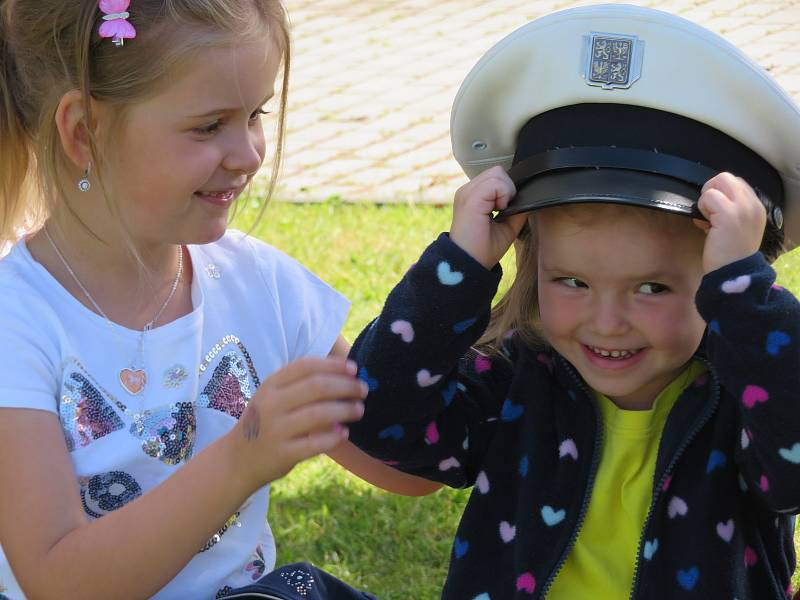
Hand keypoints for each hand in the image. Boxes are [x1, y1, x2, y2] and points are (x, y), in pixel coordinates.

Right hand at [231, 357, 366, 488]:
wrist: (237, 460)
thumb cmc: (266, 422)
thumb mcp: (273, 397)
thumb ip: (301, 385)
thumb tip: (346, 373)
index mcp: (271, 385)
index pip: (306, 366)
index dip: (333, 365)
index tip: (354, 368)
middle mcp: (271, 404)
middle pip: (316, 387)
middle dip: (345, 386)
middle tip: (363, 390)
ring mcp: (275, 430)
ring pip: (319, 414)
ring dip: (345, 410)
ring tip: (359, 410)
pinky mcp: (282, 454)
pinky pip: (315, 444)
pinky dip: (334, 437)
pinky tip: (344, 433)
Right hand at [450, 166, 527, 268]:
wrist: (470, 264)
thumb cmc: (484, 249)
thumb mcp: (508, 224)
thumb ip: (517, 207)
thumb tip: (530, 194)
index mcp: (473, 196)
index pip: (496, 176)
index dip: (507, 189)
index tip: (504, 210)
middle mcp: (468, 191)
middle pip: (498, 171)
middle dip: (507, 189)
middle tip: (503, 210)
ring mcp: (467, 192)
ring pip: (497, 173)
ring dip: (506, 192)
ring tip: (499, 211)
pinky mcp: (470, 198)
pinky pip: (495, 182)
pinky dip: (503, 194)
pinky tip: (498, 210)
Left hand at [694, 172, 766, 273]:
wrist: (732, 273)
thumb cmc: (729, 255)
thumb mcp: (735, 228)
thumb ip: (728, 211)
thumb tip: (710, 201)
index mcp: (756, 208)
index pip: (735, 183)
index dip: (719, 194)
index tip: (714, 214)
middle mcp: (753, 205)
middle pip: (726, 177)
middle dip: (711, 191)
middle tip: (708, 213)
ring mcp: (742, 208)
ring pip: (718, 182)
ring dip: (706, 200)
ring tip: (708, 220)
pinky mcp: (728, 214)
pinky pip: (709, 196)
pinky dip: (702, 207)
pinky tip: (705, 224)